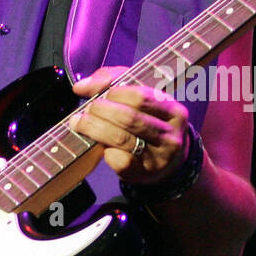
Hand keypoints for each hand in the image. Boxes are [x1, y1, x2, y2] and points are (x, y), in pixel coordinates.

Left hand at [69, 66, 188, 184]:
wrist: (168, 161)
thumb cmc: (150, 122)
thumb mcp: (141, 97)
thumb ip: (112, 81)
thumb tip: (81, 86)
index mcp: (174, 111)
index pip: (140, 97)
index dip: (115, 93)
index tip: (101, 95)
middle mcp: (170, 135)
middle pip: (129, 117)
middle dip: (100, 110)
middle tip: (87, 110)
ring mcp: (159, 157)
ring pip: (120, 138)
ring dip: (94, 128)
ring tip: (81, 123)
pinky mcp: (144, 173)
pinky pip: (119, 160)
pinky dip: (105, 151)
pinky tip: (101, 145)